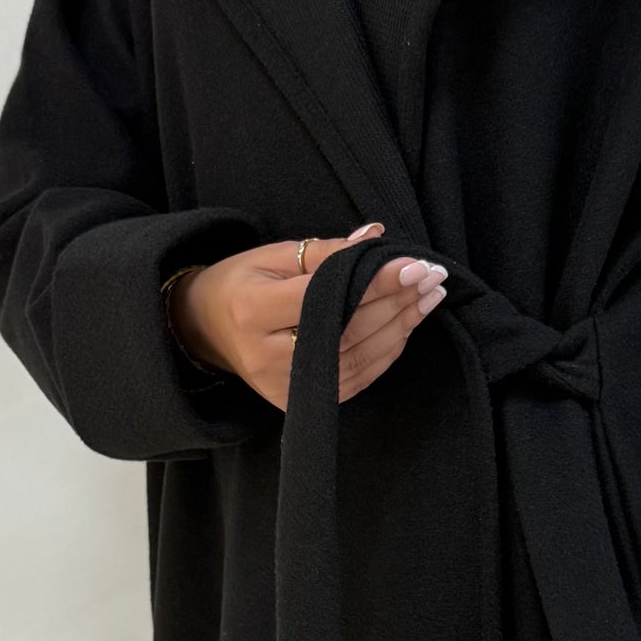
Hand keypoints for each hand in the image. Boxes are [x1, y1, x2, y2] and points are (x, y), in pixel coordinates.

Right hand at [169, 225, 446, 410]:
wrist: (208, 330)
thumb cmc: (241, 285)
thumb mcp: (270, 257)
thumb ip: (324, 251)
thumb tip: (374, 238)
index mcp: (253, 310)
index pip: (327, 295)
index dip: (374, 282)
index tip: (413, 265)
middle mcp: (268, 357)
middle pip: (348, 329)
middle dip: (397, 302)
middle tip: (432, 277)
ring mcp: (285, 386)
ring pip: (359, 356)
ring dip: (402, 326)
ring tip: (429, 296)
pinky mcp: (302, 403)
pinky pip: (357, 377)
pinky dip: (387, 351)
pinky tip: (407, 325)